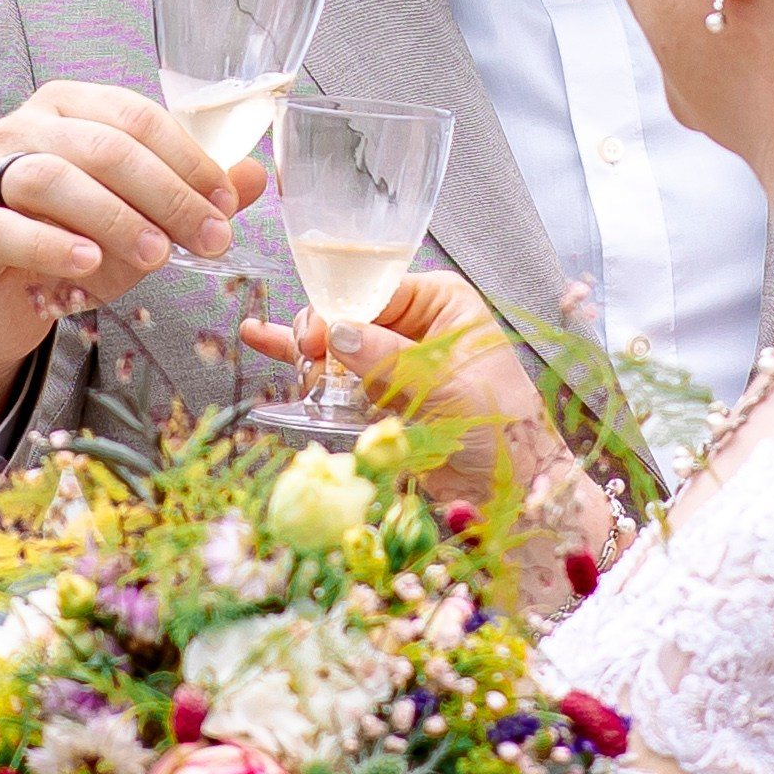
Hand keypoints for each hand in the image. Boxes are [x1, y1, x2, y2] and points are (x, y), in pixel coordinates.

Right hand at [0, 82, 267, 443]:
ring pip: (52, 178)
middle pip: (103, 146)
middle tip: (209, 240)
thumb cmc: (67, 247)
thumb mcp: (138, 221)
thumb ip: (189, 195)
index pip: (137, 118)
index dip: (189, 160)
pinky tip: (87, 263)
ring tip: (156, 255)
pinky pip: (3, 228)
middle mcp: (22, 129)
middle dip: (167, 194)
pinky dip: (49, 244)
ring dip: (114, 217)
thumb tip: (255, 175)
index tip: (225, 205)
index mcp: (69, 108)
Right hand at [241, 271, 580, 528]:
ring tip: (282, 356)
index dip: (340, 308)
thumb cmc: (497, 424)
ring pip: (338, 343)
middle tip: (305, 354)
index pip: (375, 288)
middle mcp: (416, 322)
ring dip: (309, 352)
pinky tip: (265, 341)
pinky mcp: (381, 393)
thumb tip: (336, 333)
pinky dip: (307, 366)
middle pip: (350, 312)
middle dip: (322, 332)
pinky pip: (338, 374)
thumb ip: (388, 358)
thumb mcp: (444, 384)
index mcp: (441, 302)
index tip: (315, 336)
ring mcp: (395, 358)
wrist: (508, 485)